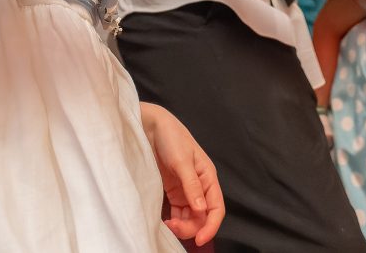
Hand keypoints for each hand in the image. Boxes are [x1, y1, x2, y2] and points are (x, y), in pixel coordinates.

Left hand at [140, 103, 223, 246]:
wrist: (149, 125)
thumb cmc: (170, 136)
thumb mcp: (182, 160)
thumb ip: (192, 185)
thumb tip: (201, 209)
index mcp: (208, 177)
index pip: (216, 208)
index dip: (211, 226)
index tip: (199, 239)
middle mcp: (199, 185)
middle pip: (203, 216)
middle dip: (192, 227)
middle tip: (173, 228)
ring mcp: (186, 189)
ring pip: (191, 217)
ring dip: (183, 226)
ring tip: (168, 225)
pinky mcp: (173, 190)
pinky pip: (178, 212)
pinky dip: (175, 221)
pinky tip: (166, 221)